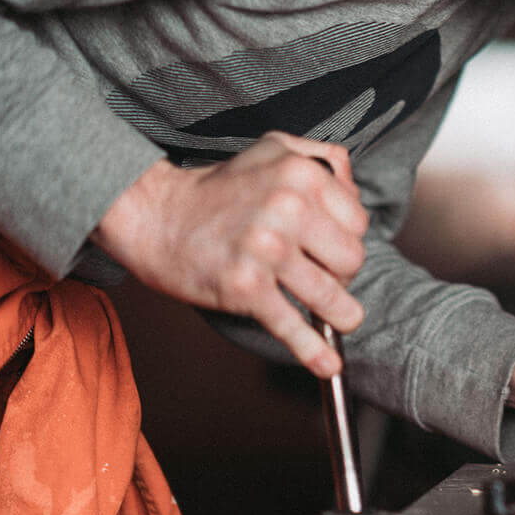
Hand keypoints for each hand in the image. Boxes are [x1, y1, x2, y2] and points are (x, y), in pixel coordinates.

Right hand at [93, 132, 367, 375]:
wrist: (156, 215)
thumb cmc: (220, 186)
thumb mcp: (276, 149)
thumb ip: (325, 160)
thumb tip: (355, 192)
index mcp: (302, 174)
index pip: (358, 222)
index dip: (348, 239)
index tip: (330, 249)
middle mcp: (288, 209)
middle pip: (351, 259)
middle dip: (343, 274)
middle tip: (323, 277)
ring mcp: (266, 250)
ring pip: (331, 295)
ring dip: (341, 314)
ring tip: (343, 320)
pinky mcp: (245, 288)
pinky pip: (291, 325)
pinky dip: (313, 351)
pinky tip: (328, 365)